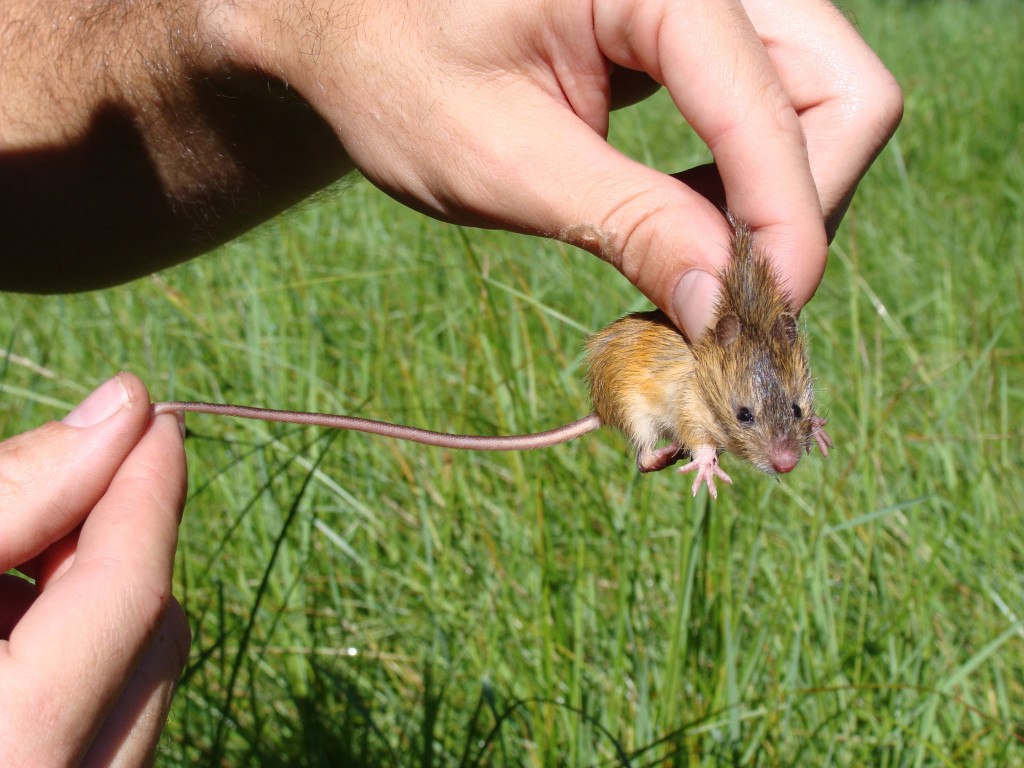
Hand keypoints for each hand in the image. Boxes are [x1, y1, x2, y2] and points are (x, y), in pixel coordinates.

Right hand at [0, 374, 188, 766]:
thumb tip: (121, 414)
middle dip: (116, 551)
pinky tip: (0, 632)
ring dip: (88, 612)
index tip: (155, 419)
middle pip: (150, 641)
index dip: (146, 492)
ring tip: (2, 569)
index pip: (128, 592)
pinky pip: (100, 733)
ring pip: (134, 691)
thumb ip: (10, 493)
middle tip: (60, 487)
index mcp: (10, 742)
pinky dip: (69, 668)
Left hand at [212, 0, 902, 336]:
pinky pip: (775, 113)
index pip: (774, 101)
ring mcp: (710, 1)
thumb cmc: (399, 75)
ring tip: (688, 268)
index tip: (760, 323)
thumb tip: (724, 307)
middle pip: (837, 94)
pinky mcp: (703, 31)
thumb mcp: (501, 160)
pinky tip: (682, 227)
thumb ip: (624, 224)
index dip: (782, 223)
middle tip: (724, 301)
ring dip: (773, 207)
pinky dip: (748, 187)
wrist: (356, 30)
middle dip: (794, 213)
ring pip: (818, 107)